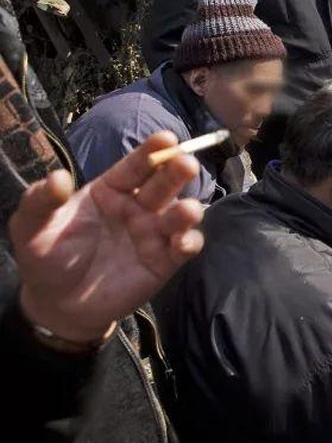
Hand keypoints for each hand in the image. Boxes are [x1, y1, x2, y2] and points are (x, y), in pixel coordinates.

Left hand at [11, 132, 203, 344]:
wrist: (58, 304)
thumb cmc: (46, 257)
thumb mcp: (31, 227)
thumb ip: (41, 201)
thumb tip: (57, 177)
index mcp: (111, 189)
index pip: (135, 166)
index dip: (151, 151)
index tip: (166, 138)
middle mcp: (138, 206)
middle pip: (164, 184)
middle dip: (177, 171)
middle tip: (185, 163)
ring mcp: (154, 233)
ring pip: (179, 215)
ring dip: (187, 210)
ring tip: (186, 211)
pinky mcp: (164, 261)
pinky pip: (184, 248)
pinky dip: (189, 243)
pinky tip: (182, 243)